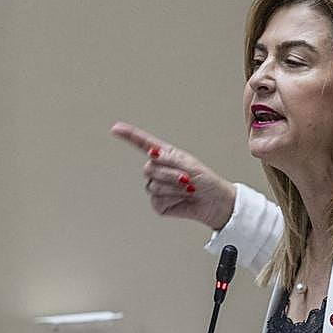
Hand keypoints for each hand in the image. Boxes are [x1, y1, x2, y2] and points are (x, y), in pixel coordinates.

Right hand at [110, 122, 235, 230]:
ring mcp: (157, 187)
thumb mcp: (191, 165)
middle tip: (187, 179)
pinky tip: (182, 199)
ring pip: (153, 186)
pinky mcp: (159, 204)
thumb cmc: (207, 182)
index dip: (129, 136)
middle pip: (149, 169)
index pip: (143, 144)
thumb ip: (170, 158)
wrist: (215, 203)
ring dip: (174, 188)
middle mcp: (159, 170)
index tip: (116, 128)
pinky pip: (158, 200)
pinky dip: (173, 199)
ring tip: (188, 190)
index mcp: (166, 156)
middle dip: (169, 174)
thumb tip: (152, 153)